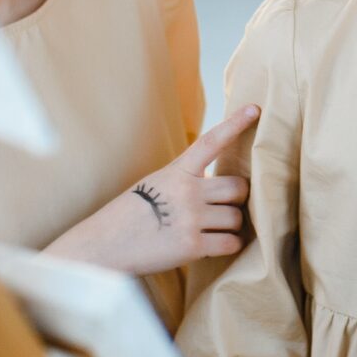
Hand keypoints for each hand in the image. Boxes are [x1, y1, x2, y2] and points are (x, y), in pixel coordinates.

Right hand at [43, 107, 255, 274]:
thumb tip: (219, 183)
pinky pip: (230, 243)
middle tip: (225, 208)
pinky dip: (228, 246)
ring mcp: (190, 218)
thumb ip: (185, 179)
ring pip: (237, 217)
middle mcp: (186, 191)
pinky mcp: (192, 246)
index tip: (255, 109)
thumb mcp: (154, 184)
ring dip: (231, 226)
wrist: (101, 247)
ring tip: (213, 230)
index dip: (235, 124)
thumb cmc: (128, 216)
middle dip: (238, 199)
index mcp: (176, 172)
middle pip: (238, 187)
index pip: (211, 142)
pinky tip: (214, 246)